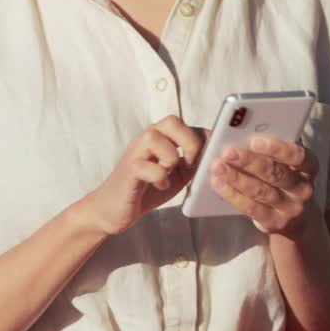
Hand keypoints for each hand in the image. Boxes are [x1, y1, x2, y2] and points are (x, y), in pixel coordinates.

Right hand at [77, 115, 205, 235]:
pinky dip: (159, 178)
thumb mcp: (178, 173)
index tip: (208, 156)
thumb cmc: (148, 188)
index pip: (184, 123)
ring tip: (168, 175)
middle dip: (189, 142)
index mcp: (160, 137)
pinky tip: (158, 185)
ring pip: (157, 139)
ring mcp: (135, 153)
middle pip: (172, 121)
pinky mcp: (129, 170)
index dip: (201, 137)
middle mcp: (146, 139)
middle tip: (189, 164)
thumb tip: (214, 148)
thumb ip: (193, 160)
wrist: (115, 209)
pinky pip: (148, 167)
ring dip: (170, 160)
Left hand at [211, 135, 319, 239]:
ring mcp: (290, 208)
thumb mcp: (284, 159)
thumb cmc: (281, 175)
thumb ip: (272, 145)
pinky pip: (252, 208)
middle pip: (275, 173)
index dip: (277, 148)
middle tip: (227, 152)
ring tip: (218, 167)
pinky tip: (219, 184)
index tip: (254, 141)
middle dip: (249, 161)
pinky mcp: (275, 222)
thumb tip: (245, 129)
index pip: (298, 156)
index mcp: (308, 166)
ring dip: (237, 178)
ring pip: (261, 191)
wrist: (292, 215)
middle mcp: (303, 188)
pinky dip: (233, 195)